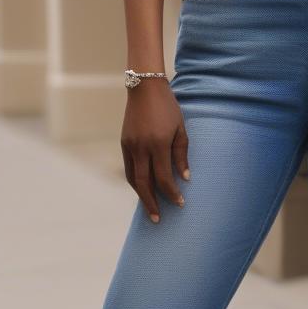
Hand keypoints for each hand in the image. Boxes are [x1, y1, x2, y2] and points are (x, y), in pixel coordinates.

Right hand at [120, 78, 188, 222]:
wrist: (145, 89)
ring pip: (132, 178)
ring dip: (141, 195)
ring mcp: (129, 146)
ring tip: (150, 208)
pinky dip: (135, 182)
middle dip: (151, 203)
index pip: (163, 178)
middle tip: (158, 219)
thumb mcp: (181, 129)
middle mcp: (141, 148)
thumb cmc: (169, 108)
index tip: (180, 203)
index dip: (171, 193)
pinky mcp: (123, 143)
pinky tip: (142, 189)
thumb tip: (184, 178)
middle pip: (144, 184)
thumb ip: (182, 154)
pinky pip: (128, 168)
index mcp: (158, 144)